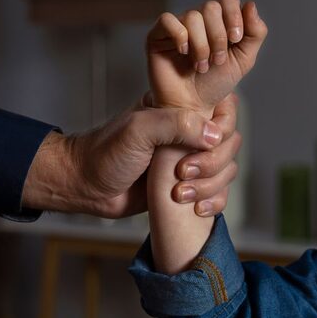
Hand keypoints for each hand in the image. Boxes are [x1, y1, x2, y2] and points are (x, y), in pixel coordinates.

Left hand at [21, 99, 238, 218]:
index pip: (223, 108)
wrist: (87, 187)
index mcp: (179, 109)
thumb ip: (176, 124)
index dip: (221, 127)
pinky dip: (214, 202)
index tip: (203, 143)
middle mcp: (188, 133)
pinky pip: (217, 193)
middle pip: (230, 142)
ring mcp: (189, 160)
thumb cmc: (105, 153)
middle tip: (183, 172)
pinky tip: (196, 209)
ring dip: (211, 185)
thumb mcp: (138, 129)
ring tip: (180, 194)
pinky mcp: (187, 186)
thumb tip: (214, 135)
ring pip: (226, 169)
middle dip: (213, 162)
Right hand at [146, 0, 267, 112]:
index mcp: (219, 22)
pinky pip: (167, 20)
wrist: (193, 107)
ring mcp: (177, 27)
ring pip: (193, 16)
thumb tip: (251, 4)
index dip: (234, 15)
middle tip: (217, 60)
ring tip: (200, 66)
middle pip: (211, 7)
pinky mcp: (158, 36)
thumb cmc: (214, 85)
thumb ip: (255, 33)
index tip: (235, 39)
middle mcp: (198, 21)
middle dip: (218, 36)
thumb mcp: (243, 60)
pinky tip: (183, 53)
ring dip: (201, 45)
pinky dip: (180, 36)